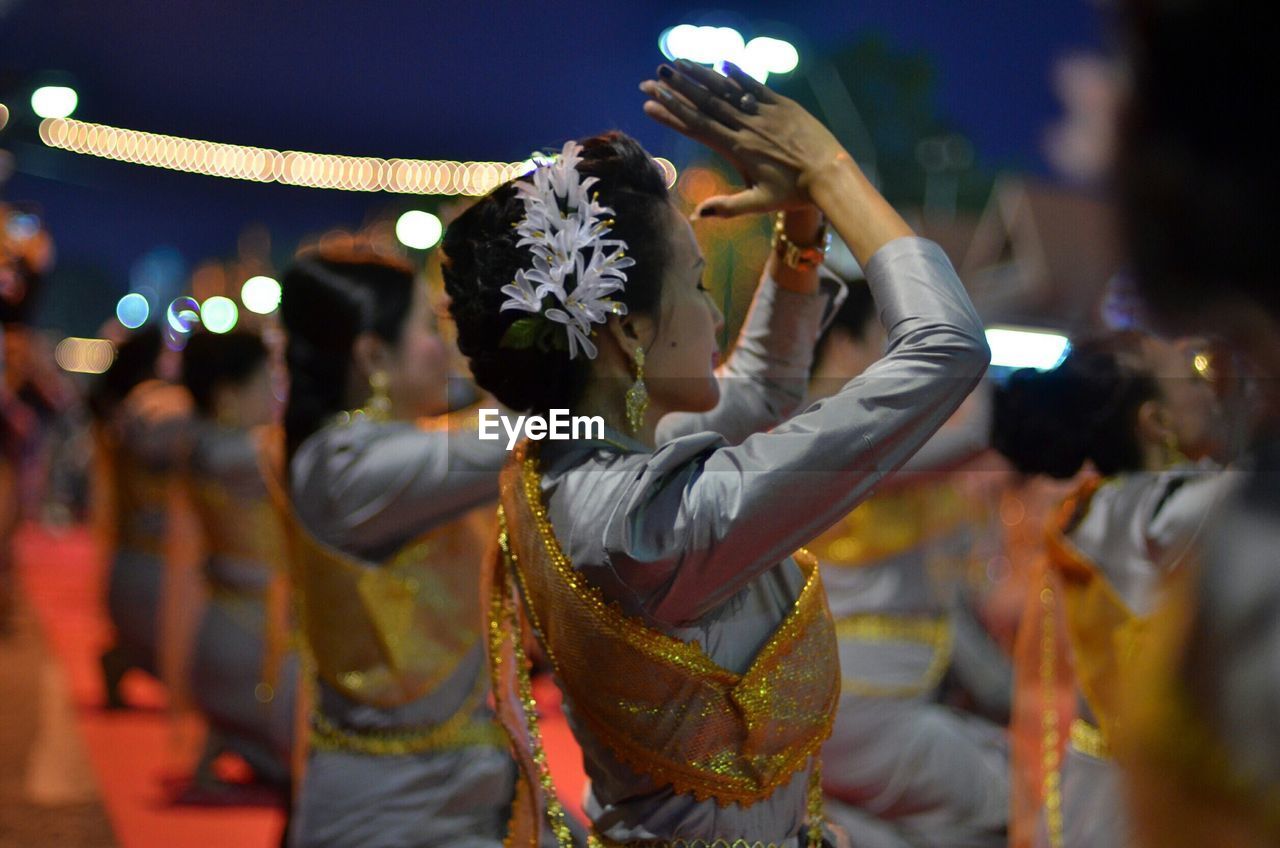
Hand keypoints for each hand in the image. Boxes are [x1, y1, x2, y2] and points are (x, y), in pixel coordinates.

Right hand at [640, 60, 847, 217]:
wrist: (830, 175)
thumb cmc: (794, 194)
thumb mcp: (759, 204)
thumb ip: (727, 207)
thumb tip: (697, 215)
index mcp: (737, 149)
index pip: (697, 127)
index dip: (671, 114)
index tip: (649, 104)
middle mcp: (747, 127)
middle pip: (705, 103)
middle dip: (676, 90)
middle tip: (654, 77)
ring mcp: (765, 113)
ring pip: (727, 90)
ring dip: (700, 75)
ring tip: (678, 64)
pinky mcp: (783, 105)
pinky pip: (755, 86)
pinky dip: (737, 74)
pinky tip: (722, 63)